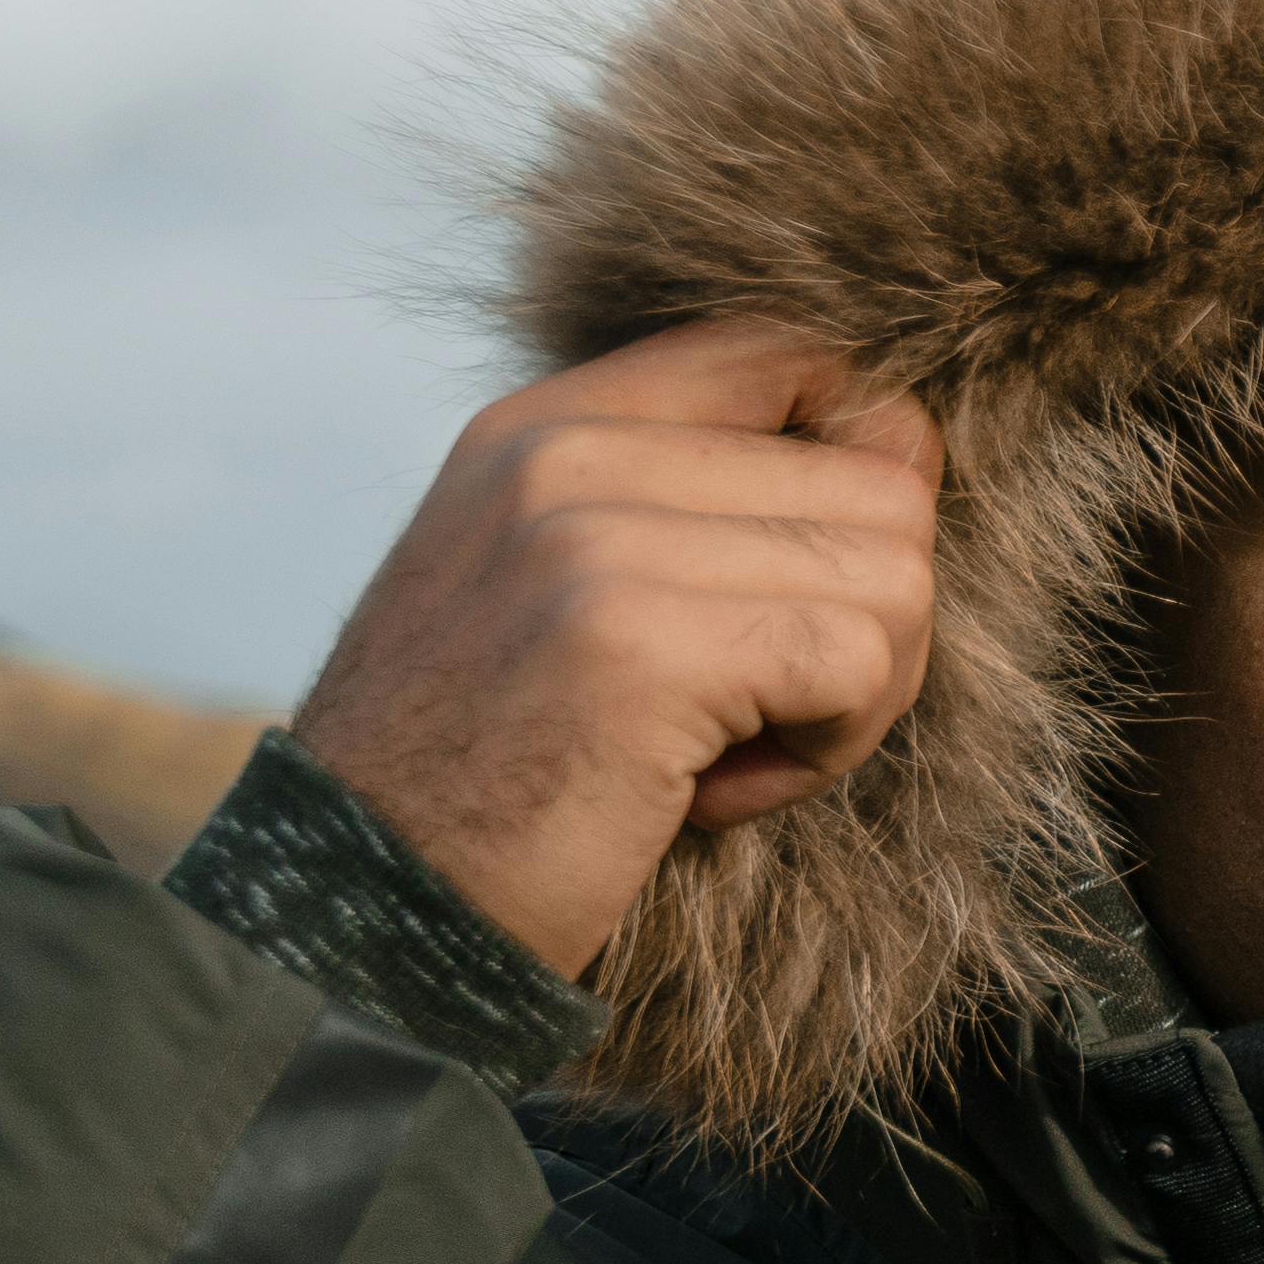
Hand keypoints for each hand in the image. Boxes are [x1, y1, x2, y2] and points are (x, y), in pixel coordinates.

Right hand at [290, 325, 941, 976]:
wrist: (364, 909)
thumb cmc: (489, 778)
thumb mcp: (555, 595)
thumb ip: (681, 511)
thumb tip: (899, 472)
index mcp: (544, 424)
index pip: (793, 355)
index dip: (864, 474)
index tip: (809, 590)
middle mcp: (564, 453)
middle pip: (882, 484)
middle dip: (865, 622)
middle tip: (753, 714)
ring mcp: (595, 536)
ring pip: (895, 576)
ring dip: (850, 697)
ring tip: (722, 754)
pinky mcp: (641, 642)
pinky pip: (861, 663)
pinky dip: (825, 753)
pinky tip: (711, 793)